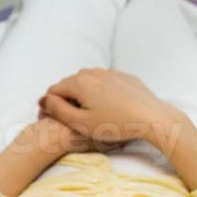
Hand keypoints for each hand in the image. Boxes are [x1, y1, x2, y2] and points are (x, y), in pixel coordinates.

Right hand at [39, 69, 172, 148]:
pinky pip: (105, 82)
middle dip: (65, 99)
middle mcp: (92, 72)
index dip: (49, 106)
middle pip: (70, 84)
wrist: (152, 117)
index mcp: (79, 82)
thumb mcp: (81, 123)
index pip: (53, 90)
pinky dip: (101, 92)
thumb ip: (58, 110)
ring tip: (90, 114)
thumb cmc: (116, 123)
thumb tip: (44, 100)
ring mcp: (110, 72)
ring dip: (83, 94)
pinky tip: (109, 107)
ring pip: (88, 82)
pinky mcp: (125, 77)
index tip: (51, 120)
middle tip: (70, 119)